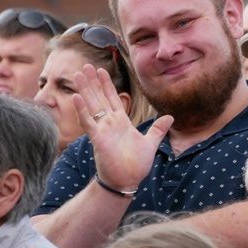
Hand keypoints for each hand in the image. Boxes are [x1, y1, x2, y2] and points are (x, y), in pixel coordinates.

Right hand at [73, 64, 172, 188]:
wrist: (127, 182)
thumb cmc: (135, 165)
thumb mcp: (151, 143)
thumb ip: (158, 129)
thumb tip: (170, 117)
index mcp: (121, 123)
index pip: (113, 98)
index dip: (107, 84)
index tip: (102, 69)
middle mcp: (109, 124)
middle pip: (99, 98)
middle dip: (93, 81)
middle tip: (85, 65)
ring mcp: (102, 130)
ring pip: (91, 106)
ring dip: (85, 90)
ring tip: (78, 74)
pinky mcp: (97, 139)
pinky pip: (88, 122)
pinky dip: (82, 110)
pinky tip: (77, 97)